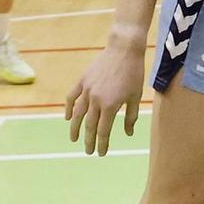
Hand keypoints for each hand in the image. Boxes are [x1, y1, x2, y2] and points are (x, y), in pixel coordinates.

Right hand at [64, 38, 144, 155]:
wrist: (124, 49)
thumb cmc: (133, 73)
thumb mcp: (136, 96)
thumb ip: (131, 116)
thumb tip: (127, 133)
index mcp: (111, 106)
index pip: (104, 131)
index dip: (102, 144)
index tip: (101, 154)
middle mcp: (96, 100)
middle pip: (89, 125)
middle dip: (88, 140)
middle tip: (88, 152)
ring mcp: (87, 90)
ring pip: (77, 114)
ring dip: (74, 128)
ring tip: (73, 139)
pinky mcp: (82, 80)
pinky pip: (72, 97)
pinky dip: (68, 108)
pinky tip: (67, 117)